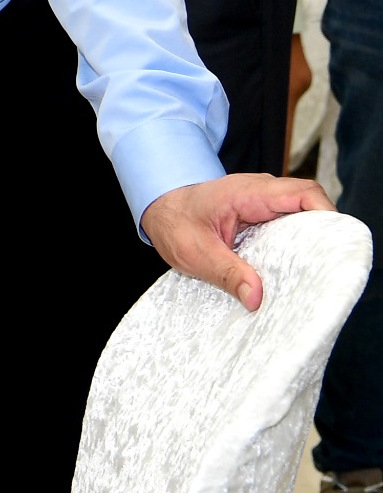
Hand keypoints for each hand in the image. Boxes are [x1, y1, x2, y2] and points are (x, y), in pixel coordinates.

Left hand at [140, 174, 334, 310]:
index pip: (303, 193)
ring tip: (314, 273)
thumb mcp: (194, 252)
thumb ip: (226, 273)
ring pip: (302, 218)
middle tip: (326, 268)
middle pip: (311, 206)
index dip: (326, 215)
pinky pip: (289, 227)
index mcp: (248, 193)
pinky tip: (294, 270)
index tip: (333, 245)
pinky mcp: (262, 216)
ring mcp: (264, 204)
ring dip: (310, 242)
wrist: (159, 208)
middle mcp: (262, 194)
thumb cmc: (174, 222)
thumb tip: (256, 299)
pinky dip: (295, 246)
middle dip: (324, 235)